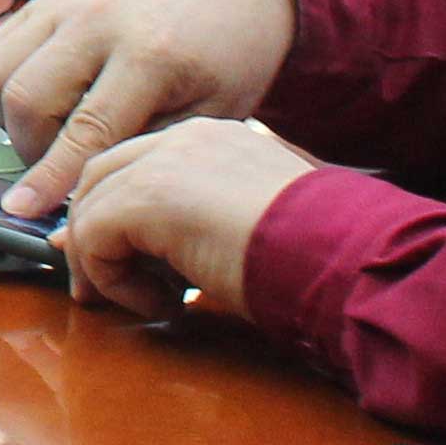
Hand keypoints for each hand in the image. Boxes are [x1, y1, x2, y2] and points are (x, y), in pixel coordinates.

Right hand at [0, 0, 299, 216]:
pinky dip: (3, 85)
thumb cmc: (228, 60)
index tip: (21, 210)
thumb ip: (144, 148)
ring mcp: (64, 1)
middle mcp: (96, 20)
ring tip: (47, 133)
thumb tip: (84, 192)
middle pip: (24, 99)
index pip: (83, 130)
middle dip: (29, 149)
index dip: (48, 177)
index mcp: (149, 55)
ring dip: (8, 117)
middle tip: (59, 168)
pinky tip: (41, 101)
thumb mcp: (208, 116)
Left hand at [58, 114, 323, 318]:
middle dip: (91, 231)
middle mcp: (185, 139)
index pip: (138, 163)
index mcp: (216, 139)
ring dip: (103, 262)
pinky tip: (164, 305)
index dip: (117, 213)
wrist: (354, 262)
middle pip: (101, 176)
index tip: (116, 258)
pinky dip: (112, 279)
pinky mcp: (148, 198)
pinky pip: (94, 237)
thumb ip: (196, 224)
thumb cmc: (324, 258)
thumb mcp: (255, 228)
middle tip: (102, 287)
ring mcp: (164, 163)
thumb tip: (140, 249)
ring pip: (91, 206)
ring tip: (148, 302)